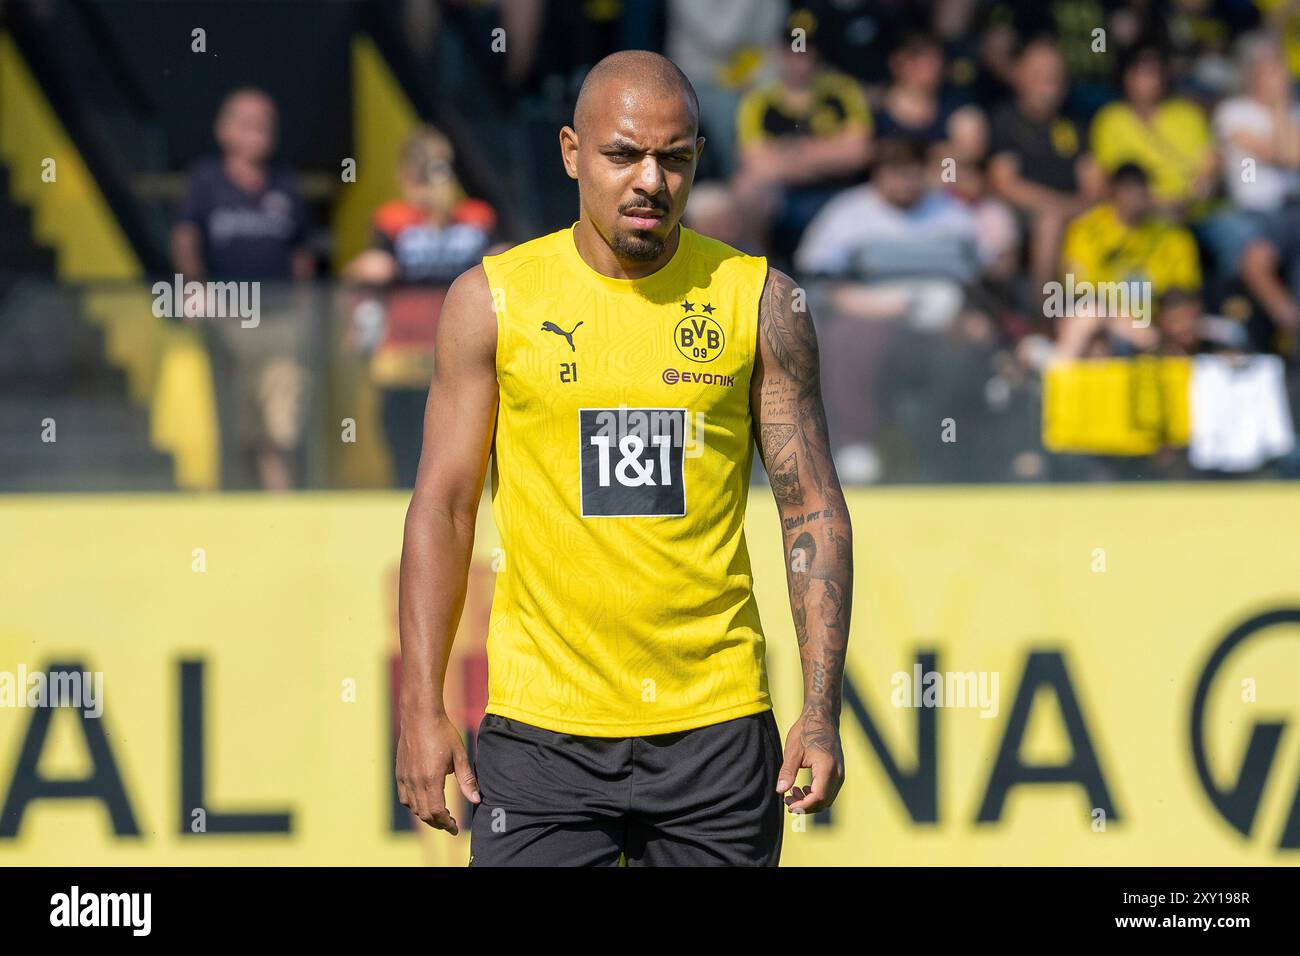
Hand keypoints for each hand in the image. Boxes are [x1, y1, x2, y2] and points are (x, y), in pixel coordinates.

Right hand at [396, 710, 480, 833]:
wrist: (420, 716)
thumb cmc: (443, 733)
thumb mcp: (460, 756)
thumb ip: (467, 780)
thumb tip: (476, 800)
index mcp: (431, 778)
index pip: (436, 812)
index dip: (446, 823)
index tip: (455, 827)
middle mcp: (415, 781)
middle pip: (424, 814)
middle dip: (438, 823)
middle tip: (450, 823)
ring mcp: (405, 777)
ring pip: (413, 807)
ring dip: (426, 815)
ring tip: (439, 814)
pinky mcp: (400, 772)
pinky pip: (404, 797)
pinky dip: (414, 805)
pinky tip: (424, 801)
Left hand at [775, 706, 844, 813]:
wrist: (823, 716)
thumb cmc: (807, 730)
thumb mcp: (793, 750)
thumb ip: (787, 772)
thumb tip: (779, 791)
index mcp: (827, 768)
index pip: (818, 797)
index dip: (803, 806)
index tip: (788, 805)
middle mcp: (838, 773)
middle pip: (824, 801)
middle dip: (805, 805)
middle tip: (787, 798)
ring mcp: (840, 773)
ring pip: (827, 798)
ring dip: (810, 801)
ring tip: (793, 791)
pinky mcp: (839, 772)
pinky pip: (830, 791)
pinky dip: (817, 794)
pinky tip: (803, 787)